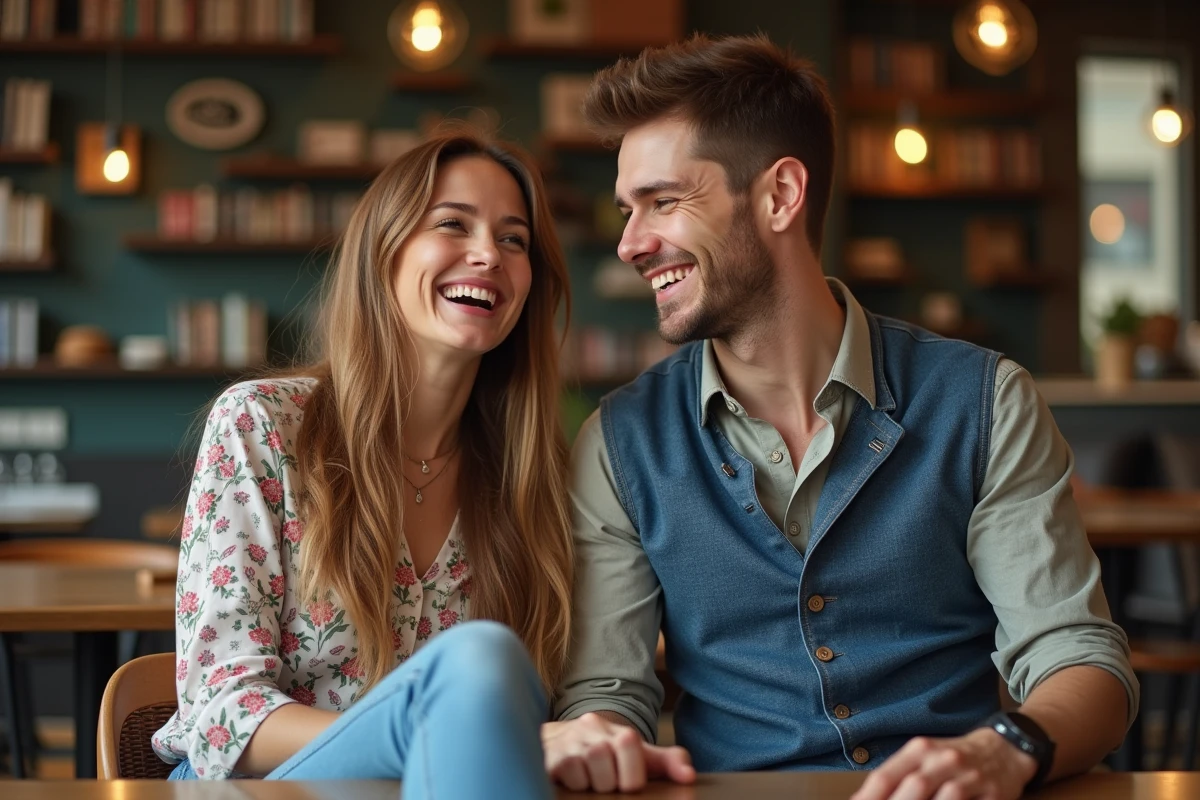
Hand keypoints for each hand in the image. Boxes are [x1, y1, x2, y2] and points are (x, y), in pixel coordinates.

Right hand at [542, 712, 695, 792]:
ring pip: (580, 764)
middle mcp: (590, 730)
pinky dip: (570, 784)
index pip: (629, 742)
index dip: (631, 774)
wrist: (562, 743)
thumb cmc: (607, 757)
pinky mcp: (547, 756)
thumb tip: (689, 776)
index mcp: (616, 731)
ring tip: (590, 785)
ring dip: (588, 784)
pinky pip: (560, 771)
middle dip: (607, 782)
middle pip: (602, 756)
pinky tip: (573, 783)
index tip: (628, 785)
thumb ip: (667, 763)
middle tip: (606, 786)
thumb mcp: (639, 758)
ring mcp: (566, 742)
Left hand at [851, 729, 1037, 799]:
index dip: (868, 796)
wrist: (1005, 748)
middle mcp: (943, 759)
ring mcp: (969, 776)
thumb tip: (867, 796)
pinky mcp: (993, 792)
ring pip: (945, 799)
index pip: (886, 776)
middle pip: (914, 788)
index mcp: (920, 750)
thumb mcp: (925, 756)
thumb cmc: (956, 758)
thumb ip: (899, 776)